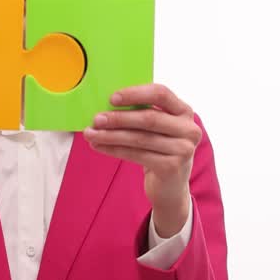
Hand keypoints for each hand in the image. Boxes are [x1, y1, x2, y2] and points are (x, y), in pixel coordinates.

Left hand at [82, 83, 201, 236]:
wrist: (171, 186)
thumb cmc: (159, 149)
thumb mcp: (158, 128)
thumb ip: (142, 113)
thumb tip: (106, 105)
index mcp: (184, 111)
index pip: (161, 94)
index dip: (135, 94)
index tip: (112, 98)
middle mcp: (189, 129)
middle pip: (149, 118)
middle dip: (118, 118)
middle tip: (96, 119)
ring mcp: (183, 150)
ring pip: (139, 138)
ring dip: (111, 135)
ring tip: (91, 133)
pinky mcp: (171, 167)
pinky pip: (136, 155)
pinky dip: (114, 150)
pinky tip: (99, 146)